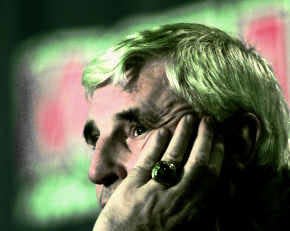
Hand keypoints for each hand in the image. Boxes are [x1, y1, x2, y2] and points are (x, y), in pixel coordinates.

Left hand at [93, 115, 223, 230]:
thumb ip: (203, 213)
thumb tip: (218, 190)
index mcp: (193, 214)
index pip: (210, 177)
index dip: (217, 154)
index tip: (220, 138)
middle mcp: (177, 200)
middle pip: (196, 162)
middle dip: (204, 138)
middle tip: (208, 119)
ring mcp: (153, 193)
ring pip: (173, 157)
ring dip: (183, 135)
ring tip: (189, 118)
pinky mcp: (131, 190)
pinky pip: (147, 162)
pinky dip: (156, 145)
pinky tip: (163, 132)